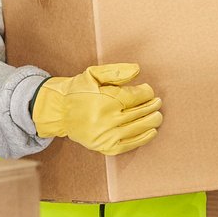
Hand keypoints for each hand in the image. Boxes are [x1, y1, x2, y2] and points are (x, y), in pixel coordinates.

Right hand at [32, 63, 162, 155]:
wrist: (59, 111)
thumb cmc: (77, 90)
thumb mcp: (93, 74)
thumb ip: (116, 71)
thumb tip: (138, 70)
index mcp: (104, 100)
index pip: (136, 97)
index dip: (146, 92)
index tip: (148, 90)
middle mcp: (106, 120)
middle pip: (139, 113)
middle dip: (152, 106)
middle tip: (158, 102)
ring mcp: (105, 135)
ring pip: (137, 128)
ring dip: (152, 121)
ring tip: (158, 115)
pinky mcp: (104, 146)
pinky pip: (129, 145)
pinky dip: (143, 138)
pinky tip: (152, 131)